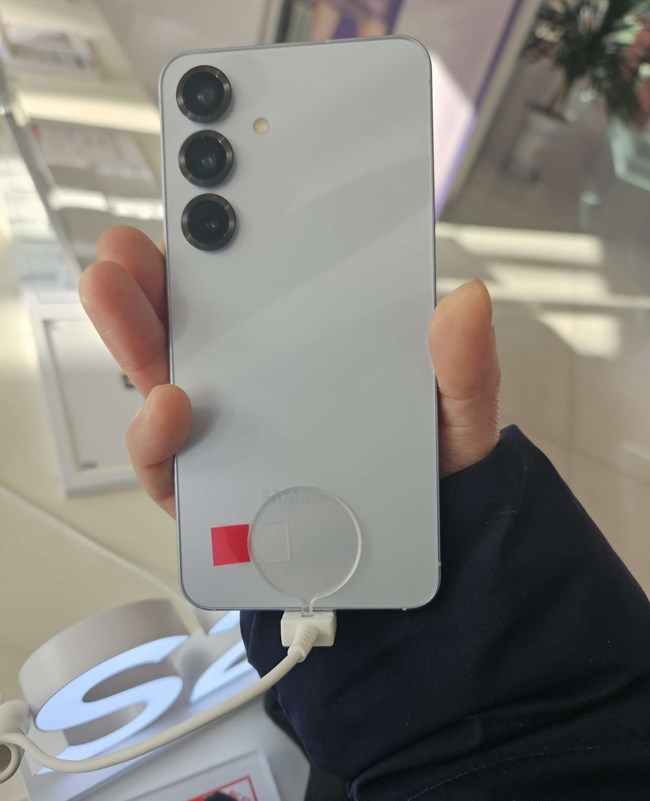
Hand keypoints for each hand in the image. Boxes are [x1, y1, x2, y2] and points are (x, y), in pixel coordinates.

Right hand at [79, 226, 500, 514]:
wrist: (414, 556)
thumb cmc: (426, 473)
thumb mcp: (455, 414)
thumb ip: (461, 366)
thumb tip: (465, 302)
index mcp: (304, 344)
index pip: (256, 279)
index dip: (226, 228)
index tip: (208, 176)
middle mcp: (253, 380)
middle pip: (190, 319)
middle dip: (152, 273)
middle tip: (130, 239)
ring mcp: (224, 432)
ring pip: (161, 373)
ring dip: (131, 329)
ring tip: (116, 289)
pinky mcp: (209, 490)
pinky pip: (166, 459)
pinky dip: (154, 432)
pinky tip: (169, 405)